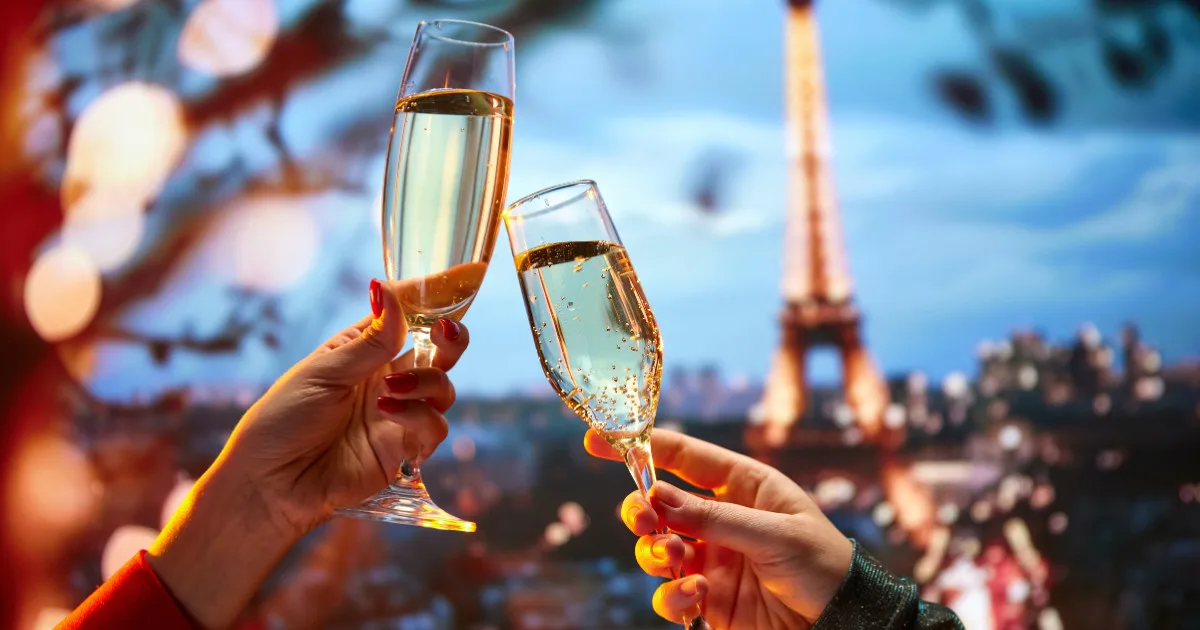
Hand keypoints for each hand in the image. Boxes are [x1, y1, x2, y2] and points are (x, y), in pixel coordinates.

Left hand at [147, 279, 466, 627]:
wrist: (269, 484)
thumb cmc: (283, 421)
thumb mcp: (323, 372)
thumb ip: (368, 342)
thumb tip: (388, 291)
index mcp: (364, 353)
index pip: (407, 320)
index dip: (432, 302)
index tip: (459, 278)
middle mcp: (388, 380)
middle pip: (439, 353)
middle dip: (452, 338)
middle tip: (447, 331)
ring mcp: (399, 416)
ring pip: (442, 389)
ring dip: (426, 381)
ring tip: (391, 389)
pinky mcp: (404, 451)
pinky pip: (434, 427)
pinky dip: (418, 415)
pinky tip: (386, 411)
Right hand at [585, 429, 852, 629]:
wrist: (845, 624)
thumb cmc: (825, 566)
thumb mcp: (775, 534)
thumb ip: (713, 518)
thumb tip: (658, 497)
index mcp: (744, 486)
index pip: (684, 456)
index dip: (641, 446)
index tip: (597, 440)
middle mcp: (721, 518)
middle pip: (659, 503)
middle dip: (641, 508)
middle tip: (643, 518)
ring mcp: (711, 559)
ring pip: (656, 548)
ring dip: (654, 552)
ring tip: (673, 559)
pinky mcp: (708, 600)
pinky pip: (670, 594)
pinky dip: (672, 595)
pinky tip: (693, 595)